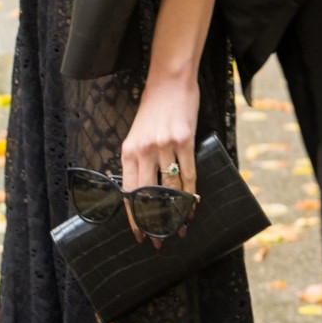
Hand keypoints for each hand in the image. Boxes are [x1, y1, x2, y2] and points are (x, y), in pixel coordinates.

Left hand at [122, 73, 198, 243]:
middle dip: (153, 222)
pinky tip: (193, 206)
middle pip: (147, 196)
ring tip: (180, 227)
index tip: (139, 235)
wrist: (169, 82)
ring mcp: (164, 145)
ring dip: (176, 212)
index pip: (128, 192)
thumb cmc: (153, 110)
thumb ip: (137, 161)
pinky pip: (189, 174)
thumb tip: (140, 192)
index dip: (134, 217)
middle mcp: (144, 150)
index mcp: (128, 150)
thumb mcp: (137, 135)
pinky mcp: (184, 140)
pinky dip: (191, 193)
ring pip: (171, 188)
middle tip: (159, 241)